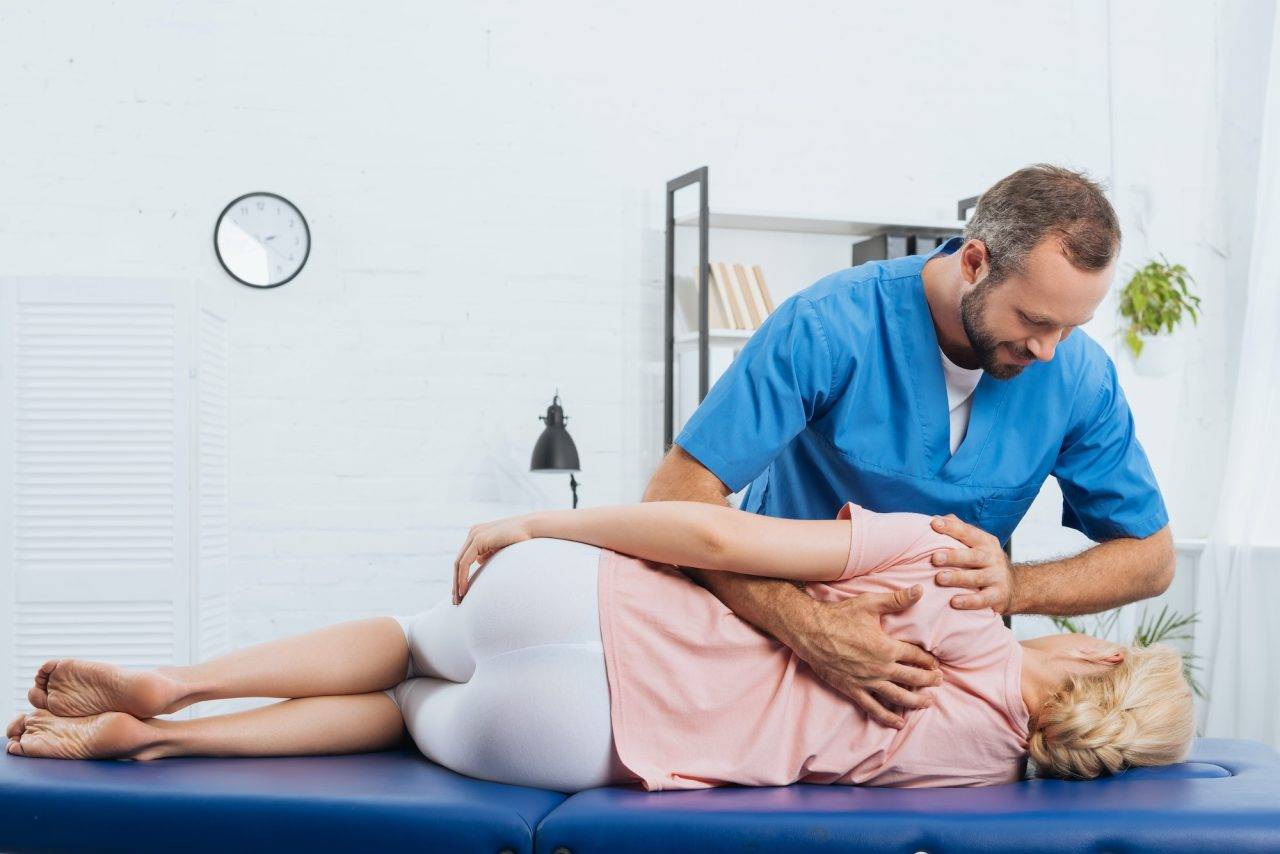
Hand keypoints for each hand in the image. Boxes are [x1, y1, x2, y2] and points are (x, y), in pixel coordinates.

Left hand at [452, 514, 536, 604]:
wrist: (533, 529)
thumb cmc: (523, 540)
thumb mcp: (501, 549)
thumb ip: (489, 554)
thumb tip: (480, 560)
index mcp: (478, 534)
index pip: (464, 559)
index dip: (460, 577)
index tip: (461, 593)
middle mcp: (473, 533)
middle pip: (459, 562)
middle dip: (456, 582)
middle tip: (456, 601)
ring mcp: (475, 535)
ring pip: (459, 564)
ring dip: (457, 583)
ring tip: (459, 599)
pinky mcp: (478, 540)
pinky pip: (464, 563)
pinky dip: (462, 578)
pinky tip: (464, 590)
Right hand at [789, 586, 942, 728]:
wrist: (810, 631)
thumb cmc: (839, 616)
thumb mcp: (869, 604)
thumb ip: (897, 600)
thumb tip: (920, 590)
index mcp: (887, 647)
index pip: (916, 657)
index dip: (929, 661)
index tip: (936, 664)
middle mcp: (880, 668)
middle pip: (912, 678)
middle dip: (928, 681)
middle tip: (939, 682)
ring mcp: (867, 682)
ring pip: (898, 697)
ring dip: (916, 701)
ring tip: (927, 702)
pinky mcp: (852, 690)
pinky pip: (874, 708)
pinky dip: (888, 717)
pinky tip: (899, 722)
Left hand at [930, 514, 1013, 613]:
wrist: (1013, 586)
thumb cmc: (983, 560)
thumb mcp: (975, 543)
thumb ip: (957, 530)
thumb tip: (935, 519)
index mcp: (985, 542)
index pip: (967, 532)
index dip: (951, 527)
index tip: (934, 524)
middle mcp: (992, 558)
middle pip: (973, 556)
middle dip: (953, 556)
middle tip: (935, 558)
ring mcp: (997, 577)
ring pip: (976, 578)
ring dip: (958, 578)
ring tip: (940, 578)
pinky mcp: (998, 596)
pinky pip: (983, 599)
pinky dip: (969, 601)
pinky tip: (954, 602)